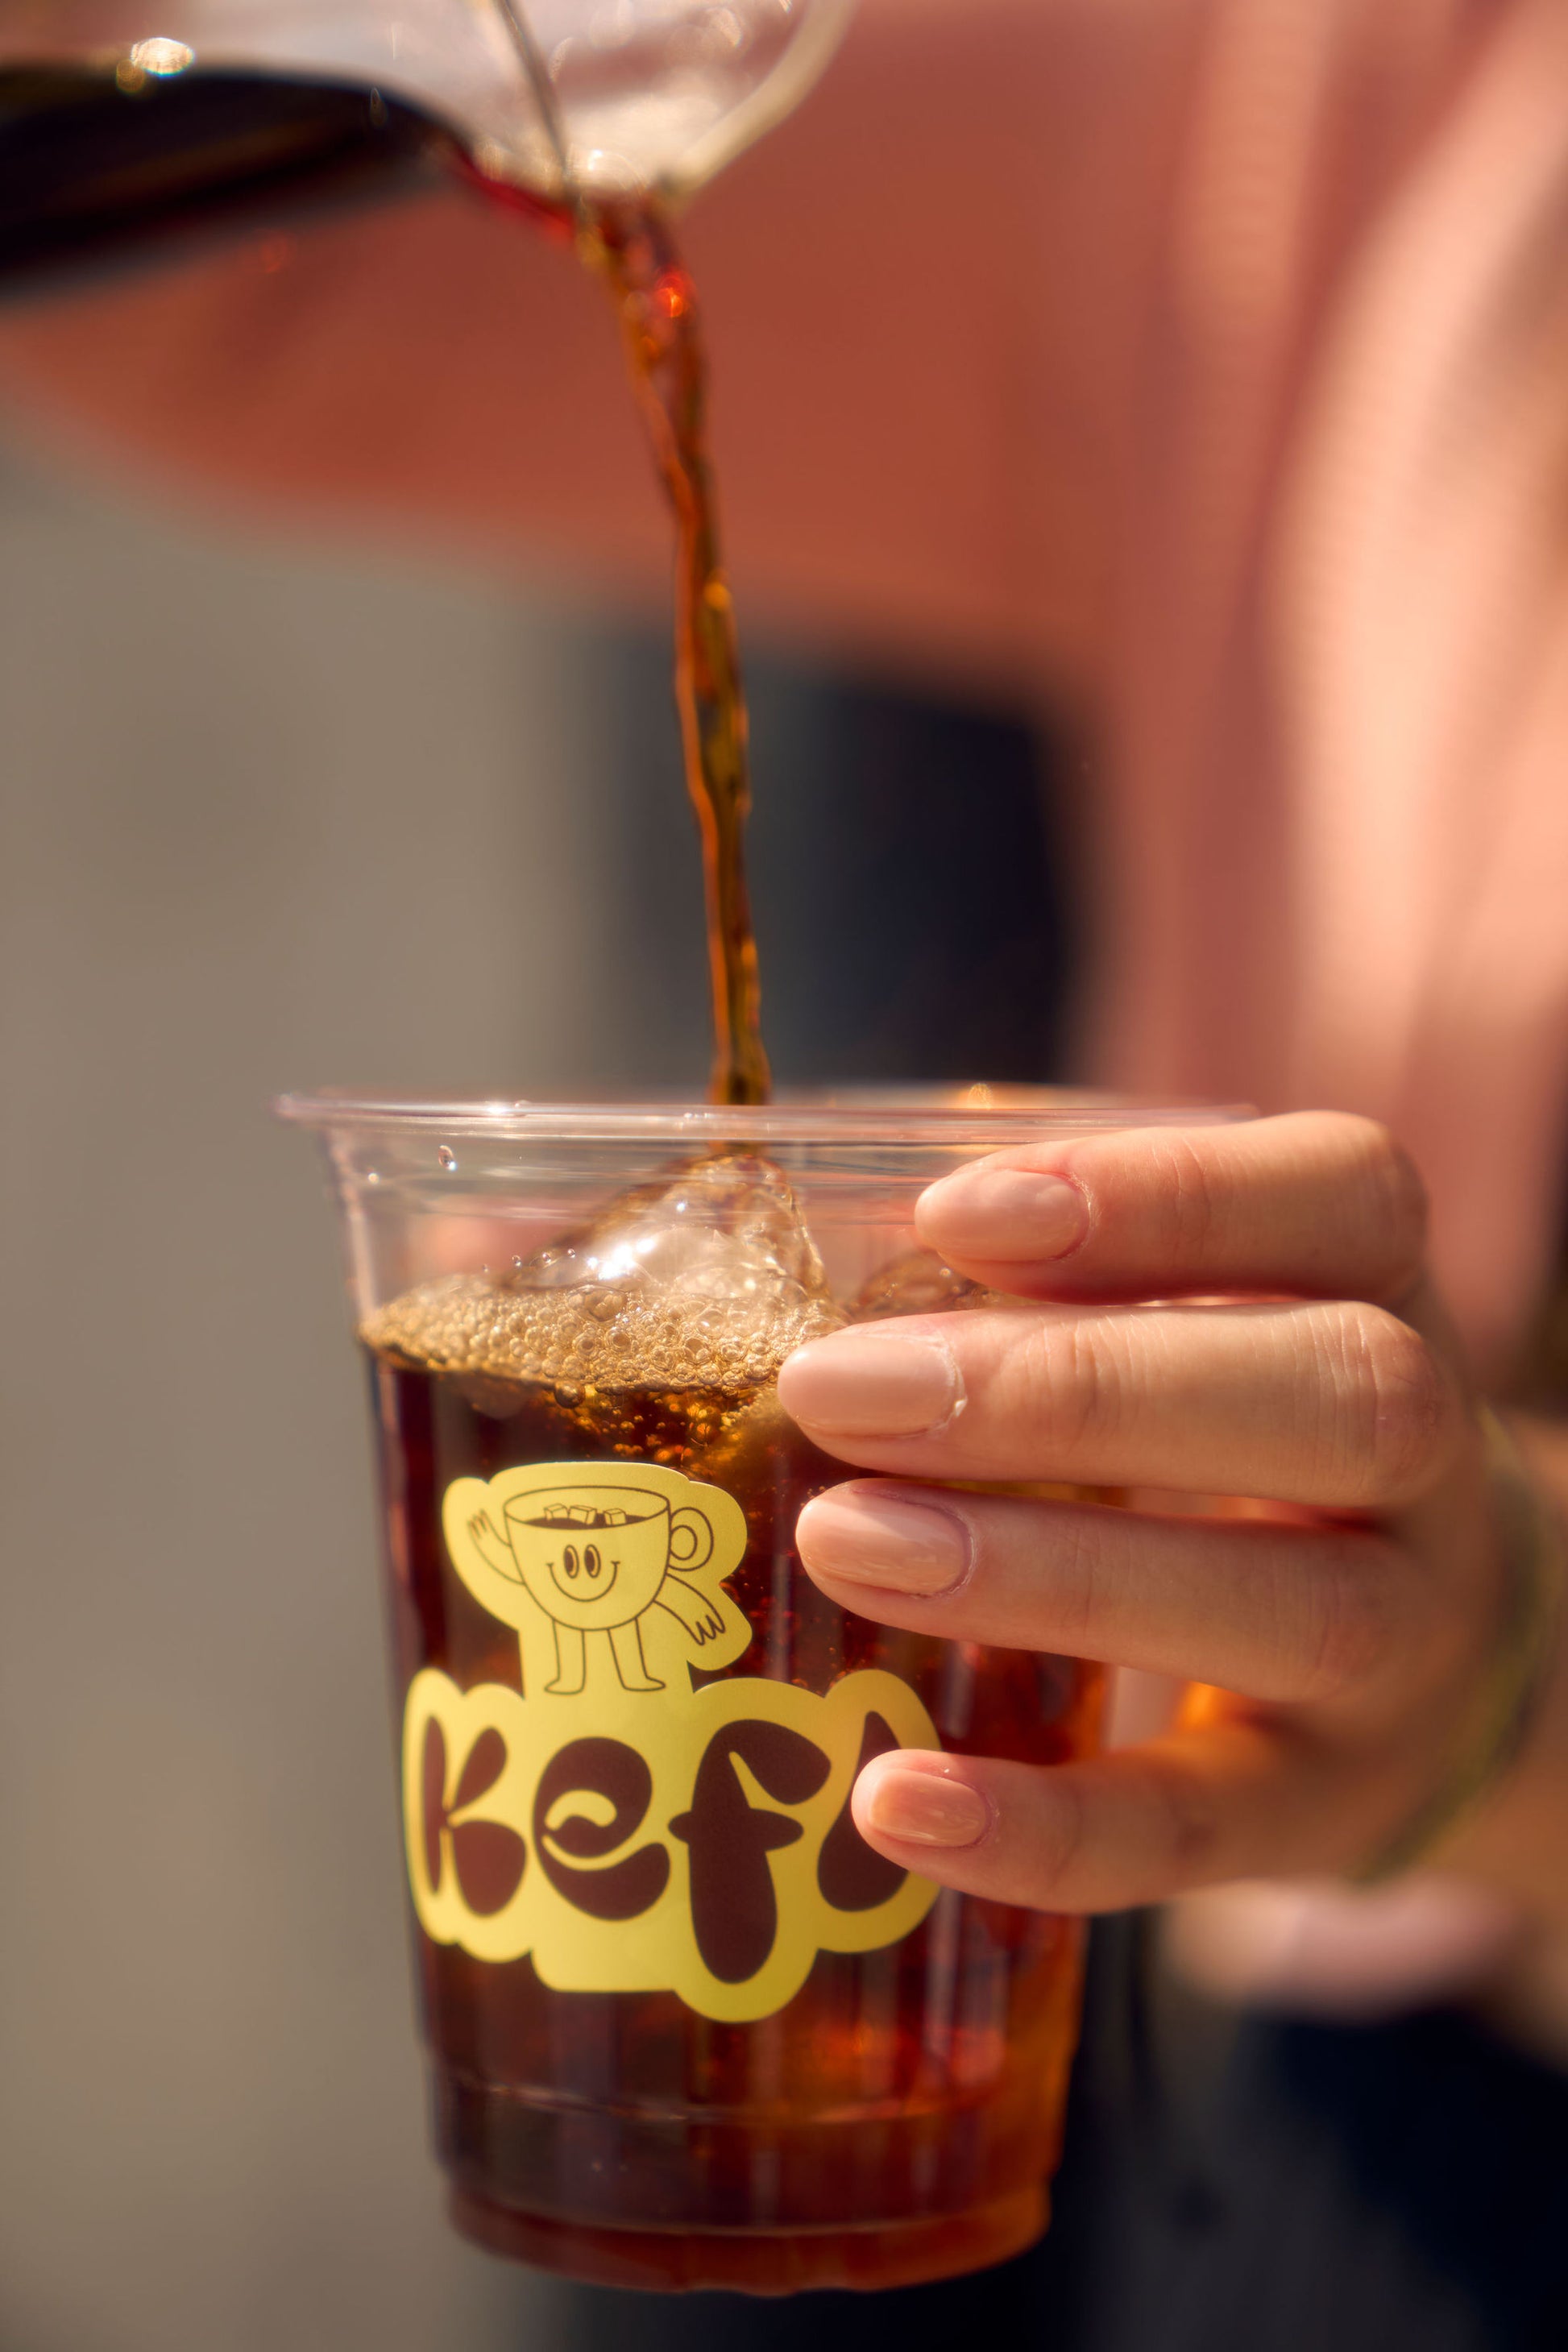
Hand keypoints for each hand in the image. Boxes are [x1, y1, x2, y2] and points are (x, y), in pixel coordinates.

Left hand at [781, 1113, 1513, 1913]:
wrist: (1426, 1661)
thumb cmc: (1233, 1445)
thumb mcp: (1194, 1332)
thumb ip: (1047, 1299)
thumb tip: (782, 1282)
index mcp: (1378, 1295)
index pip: (1345, 1197)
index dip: (1169, 1196)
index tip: (955, 1215)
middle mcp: (1427, 1467)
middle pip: (1335, 1396)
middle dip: (1071, 1390)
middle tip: (835, 1390)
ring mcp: (1405, 1650)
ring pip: (1293, 1609)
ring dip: (1047, 1576)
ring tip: (843, 1544)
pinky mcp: (1331, 1814)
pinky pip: (1209, 1832)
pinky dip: (1050, 1827)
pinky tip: (893, 1800)